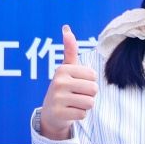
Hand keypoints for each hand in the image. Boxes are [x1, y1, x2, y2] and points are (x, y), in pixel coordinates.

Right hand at [37, 25, 95, 140]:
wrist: (50, 113)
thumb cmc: (63, 88)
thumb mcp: (66, 68)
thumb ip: (69, 50)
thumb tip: (66, 28)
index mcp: (63, 69)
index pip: (93, 76)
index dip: (89, 82)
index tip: (77, 84)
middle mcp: (58, 82)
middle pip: (93, 89)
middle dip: (88, 95)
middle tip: (76, 95)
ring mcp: (57, 98)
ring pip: (89, 102)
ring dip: (85, 105)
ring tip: (73, 103)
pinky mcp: (59, 113)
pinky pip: (83, 114)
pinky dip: (79, 115)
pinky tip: (69, 112)